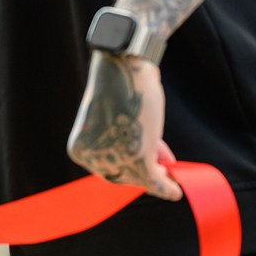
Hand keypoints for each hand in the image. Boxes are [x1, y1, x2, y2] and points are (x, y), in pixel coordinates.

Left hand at [65, 52, 181, 199]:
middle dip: (144, 170)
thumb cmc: (122, 86)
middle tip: (163, 167)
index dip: (127, 167)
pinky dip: (167, 188)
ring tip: (169, 178)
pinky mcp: (138, 159)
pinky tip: (176, 190)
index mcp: (79, 149)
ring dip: (158, 178)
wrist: (126, 65)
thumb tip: (150, 164)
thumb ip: (126, 141)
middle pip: (123, 175)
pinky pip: (154, 182)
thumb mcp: (118, 119)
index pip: (105, 168)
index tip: (146, 162)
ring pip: (141, 177)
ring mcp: (115, 160)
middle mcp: (93, 158)